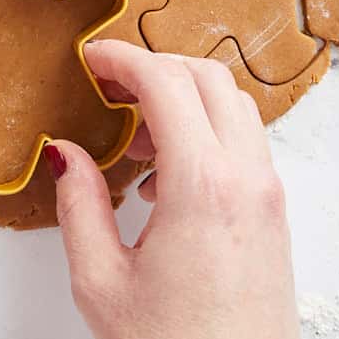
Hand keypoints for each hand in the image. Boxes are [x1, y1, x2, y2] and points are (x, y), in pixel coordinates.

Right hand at [48, 40, 300, 338]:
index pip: (165, 82)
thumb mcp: (102, 281)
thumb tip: (63, 153)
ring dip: (183, 98)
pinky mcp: (274, 213)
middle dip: (154, 67)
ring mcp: (268, 194)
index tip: (91, 57)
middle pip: (207, 76)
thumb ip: (79, 205)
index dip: (123, 57)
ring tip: (134, 137)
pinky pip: (244, 141)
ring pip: (232, 104)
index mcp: (202, 186)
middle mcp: (246, 178)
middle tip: (108, 85)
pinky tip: (164, 175)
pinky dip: (205, 130)